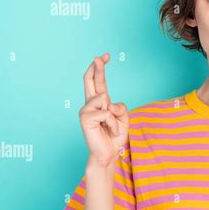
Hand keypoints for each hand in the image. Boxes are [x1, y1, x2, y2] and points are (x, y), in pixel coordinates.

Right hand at [78, 53, 128, 167]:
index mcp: (100, 102)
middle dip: (97, 68)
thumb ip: (120, 107)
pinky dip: (112, 123)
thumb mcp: (123, 118)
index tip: (105, 56)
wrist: (109, 153)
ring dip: (114, 116)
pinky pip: (106, 113)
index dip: (101, 68)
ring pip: (104, 99)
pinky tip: (108, 130)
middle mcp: (91, 104)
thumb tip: (108, 103)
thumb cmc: (115, 135)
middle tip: (100, 56)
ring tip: (110, 126)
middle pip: (91, 81)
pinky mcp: (85, 119)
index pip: (98, 81)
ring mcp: (86, 110)